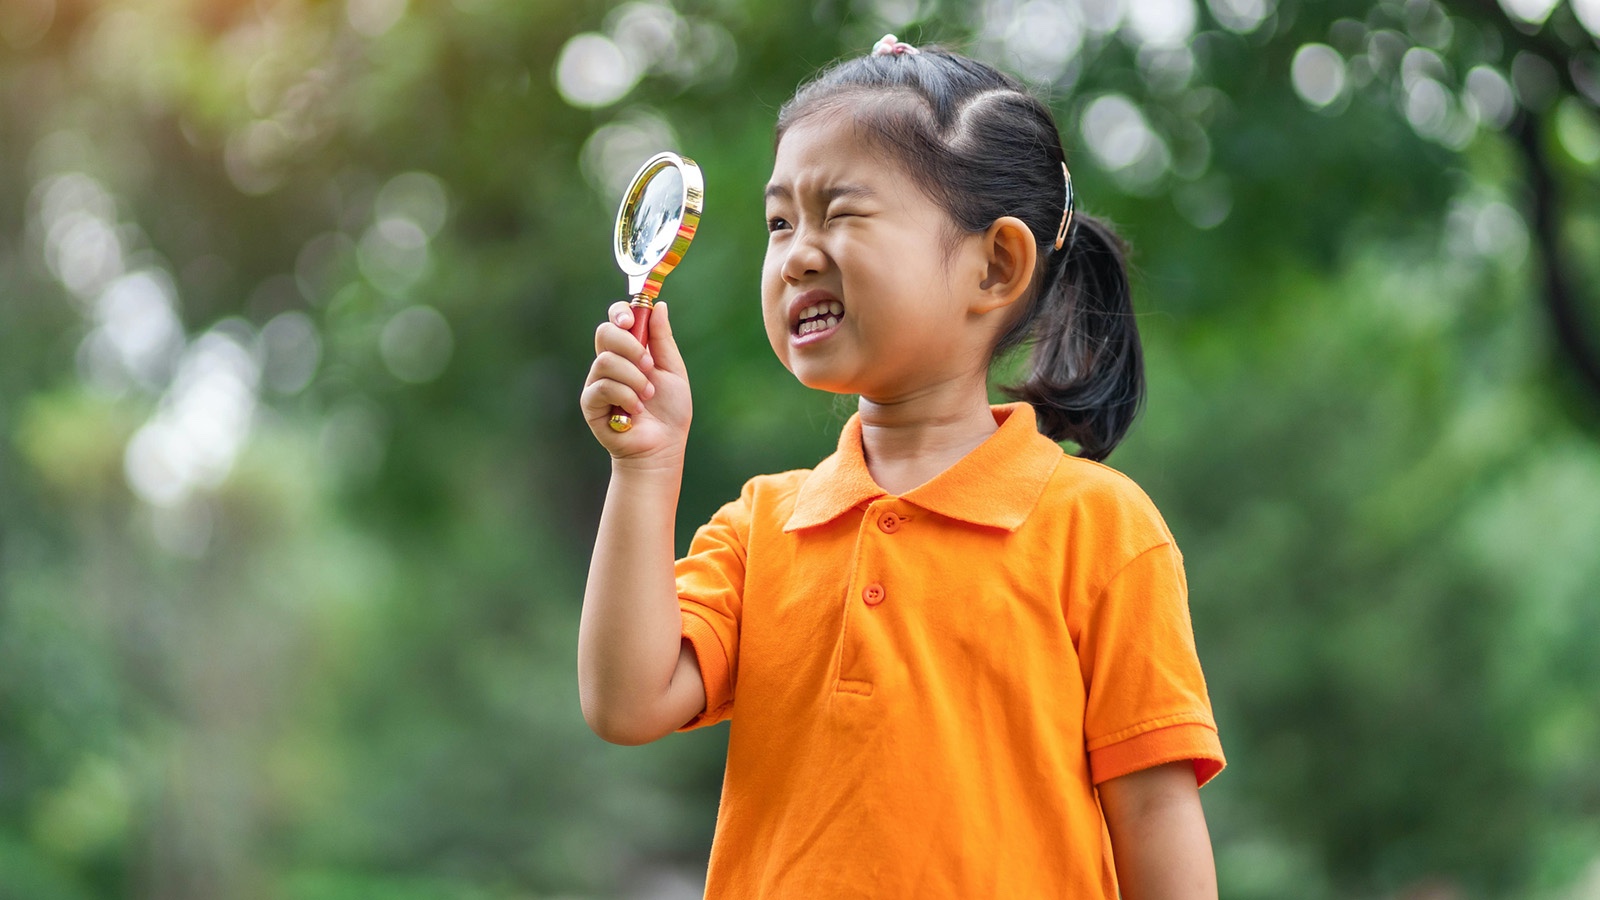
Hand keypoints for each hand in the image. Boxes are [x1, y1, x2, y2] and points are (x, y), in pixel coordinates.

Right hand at [580, 301, 691, 467]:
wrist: (662, 446)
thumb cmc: (670, 411)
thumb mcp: (672, 369)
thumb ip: (662, 339)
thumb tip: (658, 305)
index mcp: (629, 350)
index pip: (615, 320)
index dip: (620, 313)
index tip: (631, 320)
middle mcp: (609, 362)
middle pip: (604, 333)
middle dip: (629, 345)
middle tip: (649, 365)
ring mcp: (597, 382)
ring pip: (606, 361)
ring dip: (634, 378)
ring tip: (647, 395)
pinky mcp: (590, 402)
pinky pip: (603, 386)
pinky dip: (625, 396)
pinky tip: (636, 411)